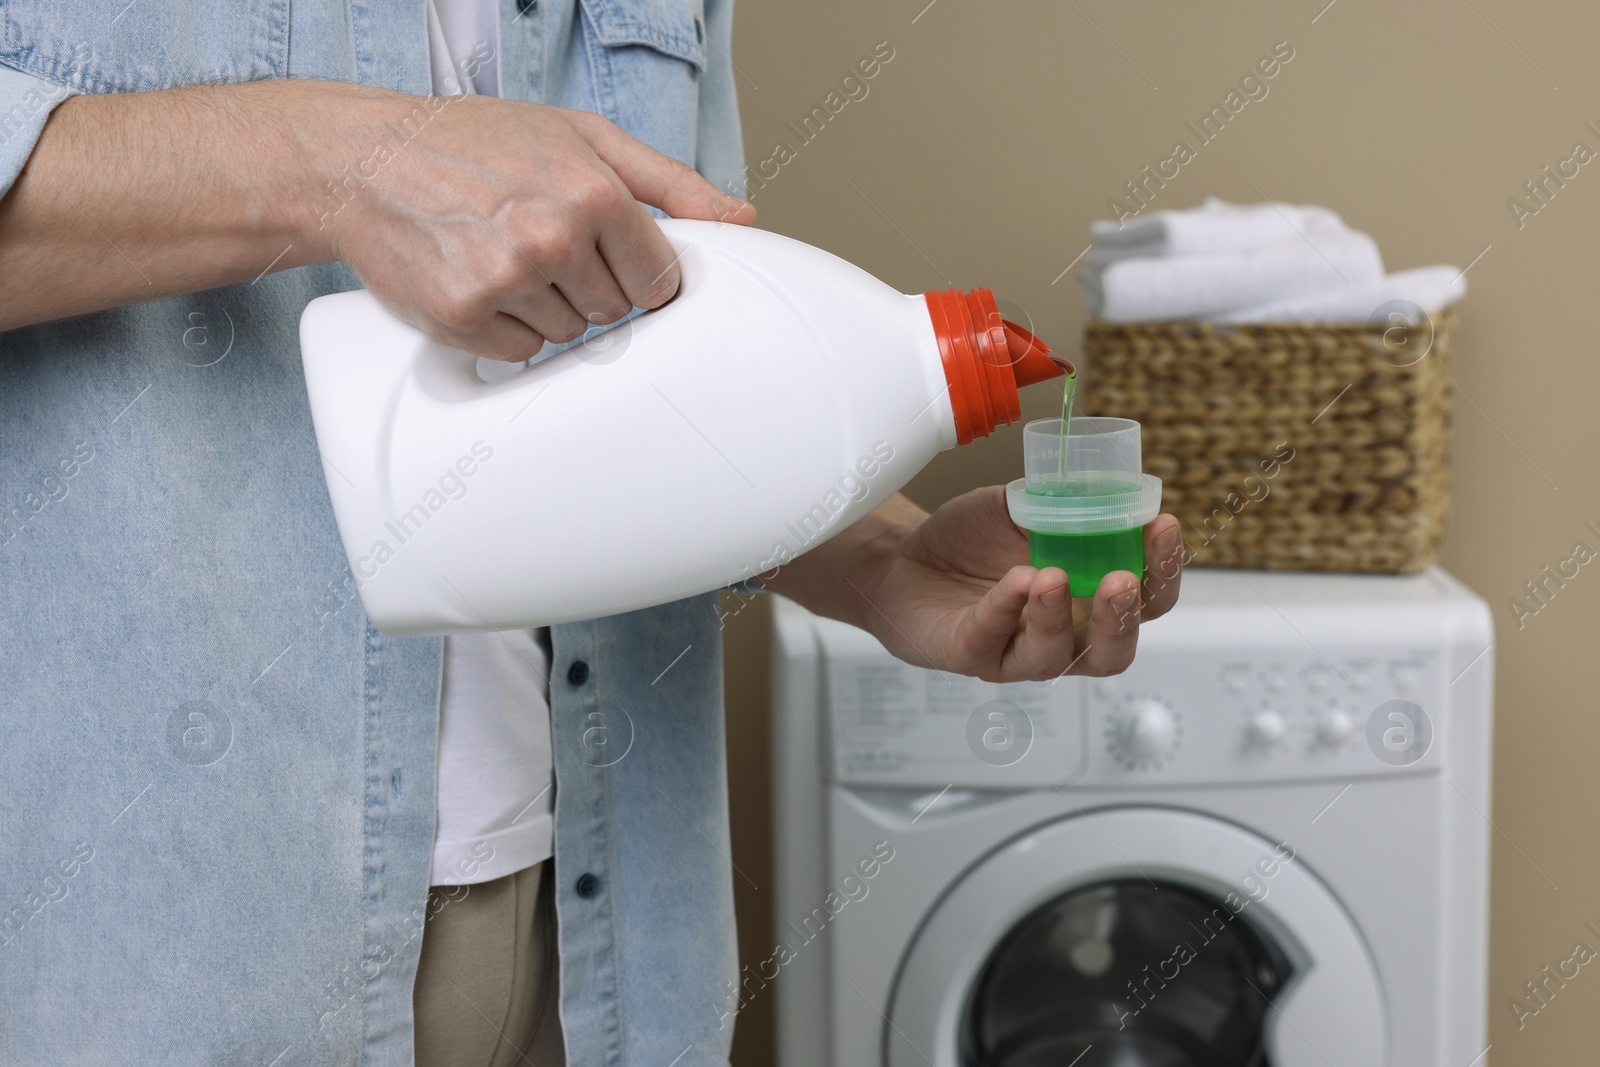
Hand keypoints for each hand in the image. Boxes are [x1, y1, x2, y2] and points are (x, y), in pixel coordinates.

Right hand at [295, 86, 754, 359]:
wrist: (366, 160)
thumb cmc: (475, 140)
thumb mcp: (583, 137)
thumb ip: (669, 183)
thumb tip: (740, 221)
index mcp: (595, 192)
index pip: (661, 279)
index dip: (639, 271)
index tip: (613, 256)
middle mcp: (554, 239)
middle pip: (616, 310)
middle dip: (590, 284)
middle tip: (544, 243)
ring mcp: (507, 281)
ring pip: (569, 335)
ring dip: (546, 306)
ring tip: (506, 254)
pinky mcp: (464, 317)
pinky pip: (520, 352)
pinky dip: (506, 328)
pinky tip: (481, 281)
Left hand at [852, 488, 1183, 679]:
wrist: (904, 558)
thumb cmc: (970, 543)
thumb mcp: (1021, 509)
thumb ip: (1060, 502)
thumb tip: (1097, 479)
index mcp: (1091, 599)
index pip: (1148, 599)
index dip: (1164, 571)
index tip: (1162, 526)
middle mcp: (1063, 635)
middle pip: (1114, 650)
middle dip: (1124, 617)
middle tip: (1122, 581)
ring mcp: (1016, 651)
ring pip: (1055, 658)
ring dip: (1059, 618)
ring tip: (1052, 577)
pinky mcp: (971, 655)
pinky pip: (993, 641)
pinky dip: (1005, 610)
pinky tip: (1013, 582)